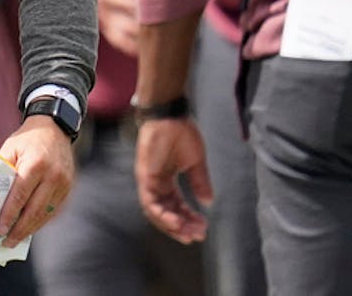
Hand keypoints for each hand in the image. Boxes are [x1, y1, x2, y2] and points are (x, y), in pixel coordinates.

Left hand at [0, 116, 75, 246]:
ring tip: (16, 239)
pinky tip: (29, 227)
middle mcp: (53, 176)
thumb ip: (1, 173)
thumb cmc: (27, 139)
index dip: (9, 215)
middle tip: (6, 241)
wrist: (54, 128)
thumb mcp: (8, 150)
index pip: (20, 196)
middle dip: (19, 229)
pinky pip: (54, 210)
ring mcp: (64, 183)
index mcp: (35, 164)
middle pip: (34, 210)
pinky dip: (41, 221)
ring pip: (46, 214)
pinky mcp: (69, 188)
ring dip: (30, 229)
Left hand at [135, 117, 211, 243]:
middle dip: (180, 227)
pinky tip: (174, 221)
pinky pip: (149, 200)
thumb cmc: (181, 133)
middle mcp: (155, 183)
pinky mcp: (144, 175)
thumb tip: (208, 202)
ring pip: (155, 211)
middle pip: (165, 213)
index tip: (202, 229)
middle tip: (196, 236)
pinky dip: (160, 213)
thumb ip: (200, 182)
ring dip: (171, 224)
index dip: (188, 219)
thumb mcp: (195, 162)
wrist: (170, 116)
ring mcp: (148, 180)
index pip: (176, 206)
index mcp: (166, 181)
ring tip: (187, 232)